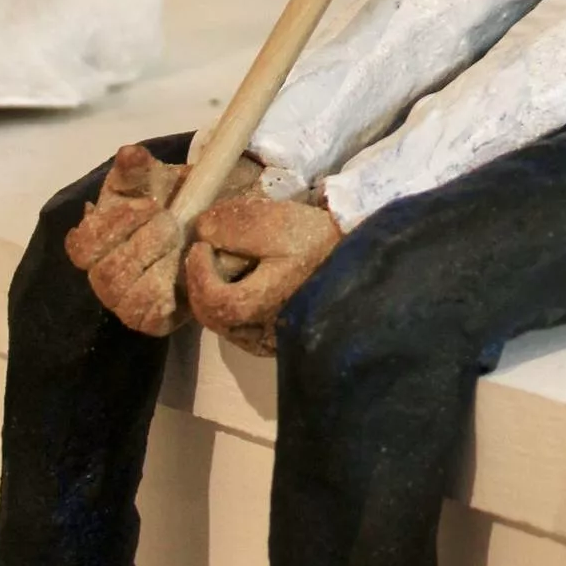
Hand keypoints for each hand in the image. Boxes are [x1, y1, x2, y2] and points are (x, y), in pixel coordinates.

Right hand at [65, 145, 258, 335]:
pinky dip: (168, 292)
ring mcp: (129, 298)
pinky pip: (149, 316)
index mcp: (100, 238)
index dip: (110, 227)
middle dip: (141, 242)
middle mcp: (107, 272)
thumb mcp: (160, 177)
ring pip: (124, 296)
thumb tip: (128, 155)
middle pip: (103, 273)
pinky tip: (187, 264)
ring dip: (155, 263)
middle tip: (171, 219)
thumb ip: (139, 170)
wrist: (223, 216)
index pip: (81, 246)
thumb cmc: (184, 195)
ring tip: (181, 239)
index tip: (149, 204)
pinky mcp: (155, 317)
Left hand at [185, 196, 341, 356]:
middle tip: (208, 257)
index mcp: (255, 308)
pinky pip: (252, 331)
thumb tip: (202, 229)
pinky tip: (254, 289)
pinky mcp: (290, 341)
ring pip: (232, 327)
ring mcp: (277, 342)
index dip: (196, 271)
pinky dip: (242, 311)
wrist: (369, 261)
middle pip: (216, 317)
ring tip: (229, 271)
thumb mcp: (278, 223)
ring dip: (222, 299)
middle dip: (204, 286)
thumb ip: (235, 225)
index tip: (201, 244)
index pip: (208, 298)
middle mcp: (262, 334)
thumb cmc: (322, 244)